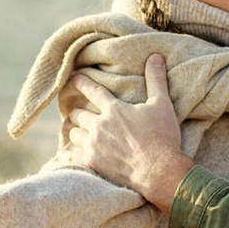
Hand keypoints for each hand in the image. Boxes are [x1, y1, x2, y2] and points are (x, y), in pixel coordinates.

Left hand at [62, 53, 193, 210]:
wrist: (159, 171)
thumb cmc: (162, 137)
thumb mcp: (162, 105)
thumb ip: (156, 80)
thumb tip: (155, 56)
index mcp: (114, 109)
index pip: (93, 90)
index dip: (82, 83)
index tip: (74, 78)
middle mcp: (99, 125)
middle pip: (78, 113)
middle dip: (79, 111)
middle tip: (79, 112)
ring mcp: (93, 145)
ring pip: (73, 133)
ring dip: (76, 131)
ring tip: (79, 132)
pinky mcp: (91, 163)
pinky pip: (71, 155)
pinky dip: (69, 153)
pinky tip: (66, 154)